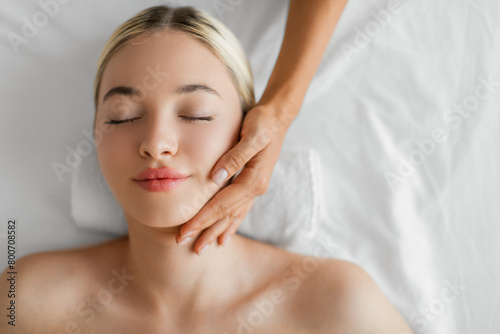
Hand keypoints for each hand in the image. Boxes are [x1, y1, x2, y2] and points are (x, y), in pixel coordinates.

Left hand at [175, 102, 294, 254]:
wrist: (278, 117)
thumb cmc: (264, 123)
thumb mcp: (252, 136)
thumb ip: (235, 157)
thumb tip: (217, 177)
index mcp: (254, 180)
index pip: (222, 205)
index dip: (202, 219)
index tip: (185, 231)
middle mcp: (256, 188)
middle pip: (227, 216)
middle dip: (207, 232)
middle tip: (190, 248)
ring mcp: (256, 187)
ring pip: (234, 216)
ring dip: (218, 232)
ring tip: (205, 247)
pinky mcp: (253, 183)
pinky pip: (240, 209)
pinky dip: (231, 223)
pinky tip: (225, 234)